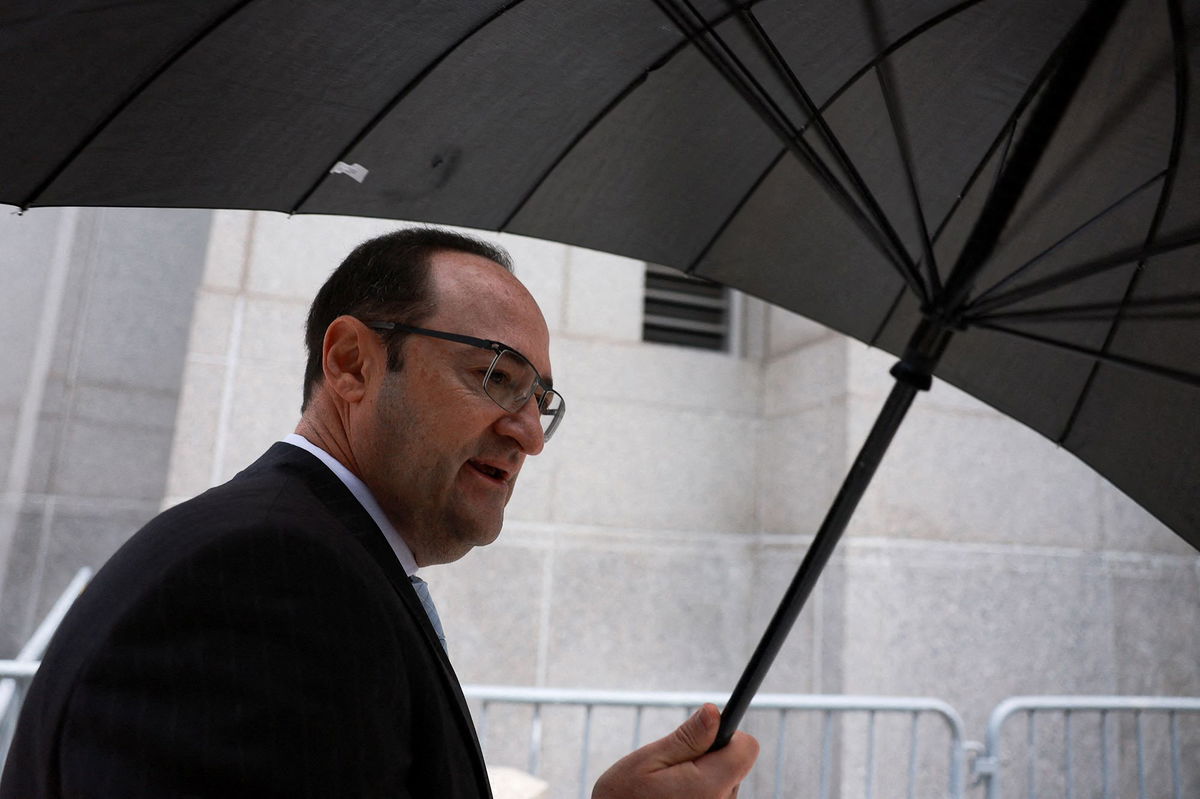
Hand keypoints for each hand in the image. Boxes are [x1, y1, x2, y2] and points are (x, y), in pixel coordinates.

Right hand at [591, 703, 758, 798]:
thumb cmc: (623, 797)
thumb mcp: (648, 760)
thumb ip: (686, 738)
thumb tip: (714, 712)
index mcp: (708, 786)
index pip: (746, 749)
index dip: (726, 734)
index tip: (703, 736)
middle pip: (736, 765)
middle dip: (710, 757)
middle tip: (674, 767)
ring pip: (726, 783)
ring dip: (704, 778)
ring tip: (670, 787)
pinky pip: (717, 798)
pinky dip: (700, 793)